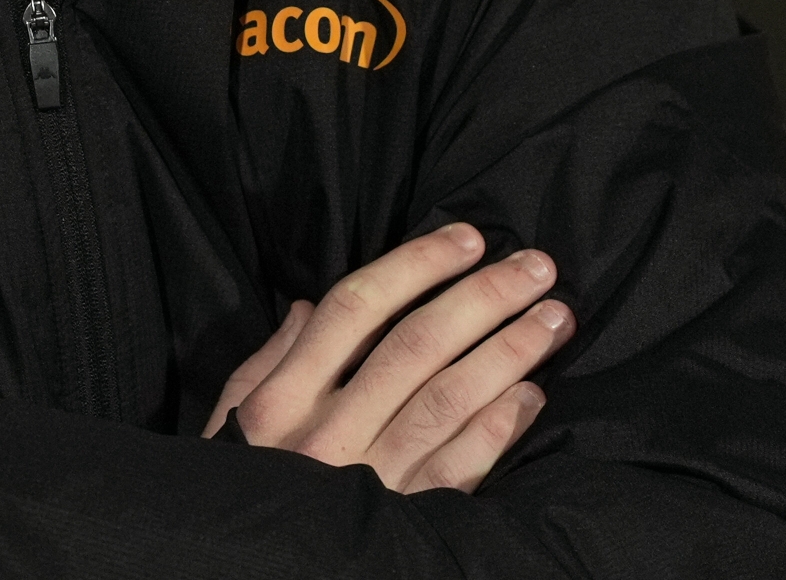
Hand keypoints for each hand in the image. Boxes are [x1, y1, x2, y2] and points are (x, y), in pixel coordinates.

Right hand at [205, 223, 572, 493]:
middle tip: (536, 267)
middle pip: (416, 345)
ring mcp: (370, 479)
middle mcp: (329, 433)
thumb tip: (307, 307)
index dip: (417, 266)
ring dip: (508, 353)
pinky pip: (460, 468)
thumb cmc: (246, 484)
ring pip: (448, 399)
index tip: (468, 238)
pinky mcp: (405, 521)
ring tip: (553, 320)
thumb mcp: (232, 419)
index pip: (355, 309)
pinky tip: (530, 395)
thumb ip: (270, 360)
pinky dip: (499, 428)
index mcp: (282, 398)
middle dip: (484, 298)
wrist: (251, 571)